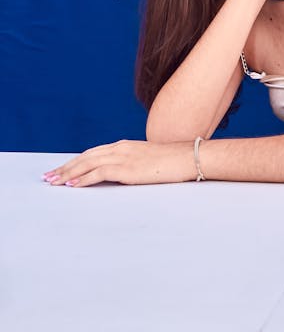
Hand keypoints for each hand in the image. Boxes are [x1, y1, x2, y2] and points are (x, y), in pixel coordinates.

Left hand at [42, 139, 195, 187]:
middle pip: (85, 157)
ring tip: (54, 182)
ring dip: (68, 174)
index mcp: (124, 146)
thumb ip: (133, 164)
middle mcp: (120, 148)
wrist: (187, 157)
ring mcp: (123, 157)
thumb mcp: (148, 161)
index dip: (75, 161)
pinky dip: (83, 179)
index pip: (93, 153)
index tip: (61, 170)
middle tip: (48, 177)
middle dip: (65, 167)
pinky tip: (72, 185)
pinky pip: (99, 173)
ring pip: (87, 164)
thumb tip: (123, 175)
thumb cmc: (172, 162)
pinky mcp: (127, 168)